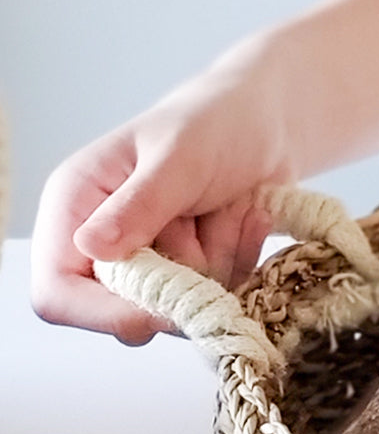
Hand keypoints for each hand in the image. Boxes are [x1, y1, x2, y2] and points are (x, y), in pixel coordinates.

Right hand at [30, 40, 290, 343]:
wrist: (265, 119)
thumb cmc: (212, 122)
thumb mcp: (177, 158)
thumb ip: (139, 205)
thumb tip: (90, 248)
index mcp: (76, 207)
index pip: (57, 292)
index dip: (101, 314)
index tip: (158, 310)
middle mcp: (104, 243)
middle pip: (123, 311)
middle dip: (179, 276)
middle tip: (207, 217)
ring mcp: (150, 262)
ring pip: (179, 306)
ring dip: (218, 257)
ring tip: (227, 203)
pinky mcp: (191, 272)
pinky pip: (217, 296)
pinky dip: (239, 256)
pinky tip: (243, 214)